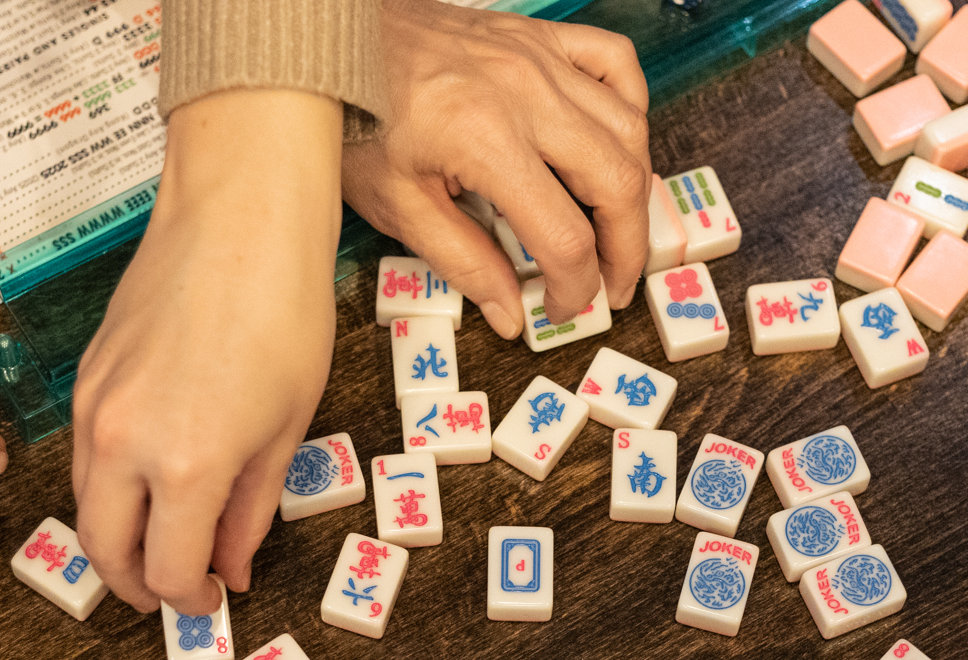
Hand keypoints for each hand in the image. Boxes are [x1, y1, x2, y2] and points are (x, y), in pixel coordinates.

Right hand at [71, 88, 340, 615]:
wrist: (239, 218)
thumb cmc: (283, 314)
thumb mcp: (286, 430)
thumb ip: (252, 512)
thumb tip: (232, 568)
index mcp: (185, 467)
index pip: (164, 572)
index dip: (189, 600)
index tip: (212, 598)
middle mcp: (124, 445)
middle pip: (105, 551)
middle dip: (138, 586)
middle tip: (175, 590)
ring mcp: (94, 410)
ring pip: (85, 507)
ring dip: (118, 540)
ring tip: (162, 542)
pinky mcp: (85, 379)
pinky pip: (84, 459)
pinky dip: (108, 490)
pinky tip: (148, 484)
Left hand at [342, 0, 651, 336]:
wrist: (332, 42)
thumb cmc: (354, 115)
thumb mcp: (397, 205)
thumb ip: (463, 262)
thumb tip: (510, 313)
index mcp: (486, 140)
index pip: (564, 236)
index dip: (574, 286)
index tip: (562, 306)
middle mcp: (525, 94)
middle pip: (617, 183)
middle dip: (626, 248)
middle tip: (614, 284)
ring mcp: (538, 59)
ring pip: (628, 127)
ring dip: (635, 187)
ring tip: (618, 228)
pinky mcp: (538, 38)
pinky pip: (615, 61)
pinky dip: (630, 104)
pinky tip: (616, 141)